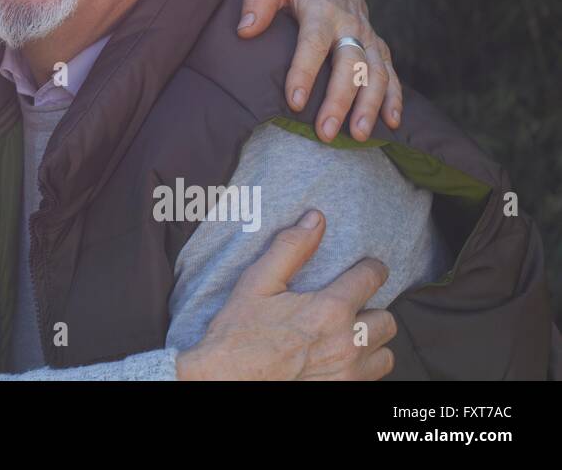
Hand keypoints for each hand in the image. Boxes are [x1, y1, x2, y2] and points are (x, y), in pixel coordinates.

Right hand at [175, 211, 396, 380]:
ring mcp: (349, 374)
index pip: (372, 278)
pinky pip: (372, 378)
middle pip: (387, 320)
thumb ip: (290, 249)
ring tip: (346, 336)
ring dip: (371, 343)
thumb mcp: (257, 283)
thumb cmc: (238, 333)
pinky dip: (362, 368)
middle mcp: (347, 344)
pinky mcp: (344, 393)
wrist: (224, 381)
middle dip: (370, 310)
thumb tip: (316, 219)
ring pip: (385, 353)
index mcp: (329, 310)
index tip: (365, 269)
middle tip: (348, 309)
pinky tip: (338, 360)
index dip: (370, 268)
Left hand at [237, 0, 401, 142]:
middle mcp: (350, 27)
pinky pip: (392, 74)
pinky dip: (395, 98)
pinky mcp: (379, 49)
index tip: (294, 101)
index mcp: (322, 11)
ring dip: (369, 106)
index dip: (304, 73)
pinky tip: (391, 123)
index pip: (313, 44)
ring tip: (357, 135)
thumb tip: (245, 29)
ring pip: (375, 74)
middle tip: (325, 131)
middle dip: (339, 101)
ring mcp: (368, 39)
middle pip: (349, 66)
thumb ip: (259, 0)